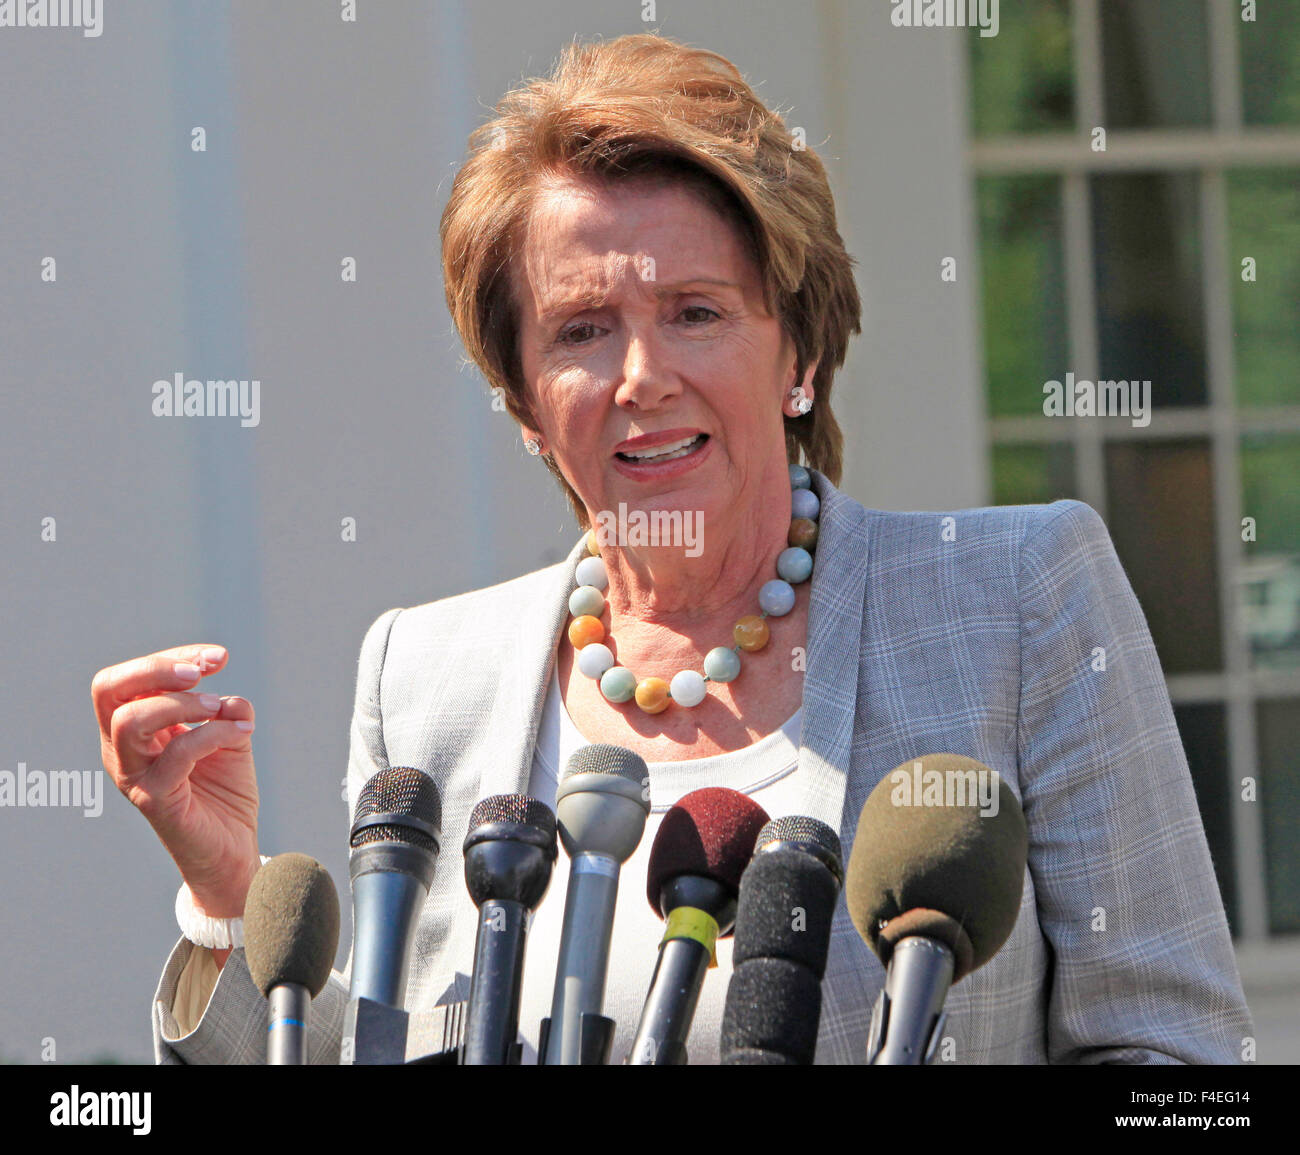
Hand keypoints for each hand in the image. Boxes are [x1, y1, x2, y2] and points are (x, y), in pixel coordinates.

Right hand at [92, 644, 260, 921]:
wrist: (233, 849)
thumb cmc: (224, 790)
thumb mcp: (230, 736)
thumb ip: (226, 710)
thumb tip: (228, 698)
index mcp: (132, 731)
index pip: (127, 679)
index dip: (169, 659)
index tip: (217, 657)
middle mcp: (121, 751)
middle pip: (108, 690)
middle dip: (157, 668)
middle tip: (204, 670)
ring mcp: (134, 776)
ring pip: (129, 720)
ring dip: (181, 702)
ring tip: (219, 707)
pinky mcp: (156, 800)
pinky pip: (176, 753)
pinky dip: (213, 733)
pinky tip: (242, 732)